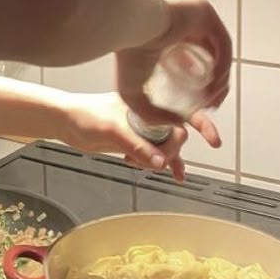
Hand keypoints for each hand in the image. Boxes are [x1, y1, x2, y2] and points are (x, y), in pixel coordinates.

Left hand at [57, 92, 220, 181]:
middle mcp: (150, 113)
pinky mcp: (137, 141)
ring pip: (168, 146)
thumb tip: (161, 162)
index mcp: (148, 101)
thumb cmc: (85, 116)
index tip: (214, 141)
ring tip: (153, 167)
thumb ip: (137, 146)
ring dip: (165, 160)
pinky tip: (175, 177)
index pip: (182, 110)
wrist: (66, 122)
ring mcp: (144, 128)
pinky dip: (167, 165)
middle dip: (171, 150)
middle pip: (177, 134)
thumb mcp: (111, 130)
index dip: (202, 123)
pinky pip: (158, 154)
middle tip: (152, 160)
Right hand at [116, 0, 231, 124]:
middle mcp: (185, 26)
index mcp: (169, 39)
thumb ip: (151, 115)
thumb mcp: (133, 95)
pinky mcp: (204, 12)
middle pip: (211, 60)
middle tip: (210, 107)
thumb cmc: (126, 55)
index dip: (203, 88)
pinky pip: (222, 42)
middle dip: (215, 87)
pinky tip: (213, 84)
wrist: (128, 29)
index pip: (195, 64)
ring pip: (219, 52)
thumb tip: (178, 123)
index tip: (202, 108)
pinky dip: (223, 65)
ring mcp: (196, 16)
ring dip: (220, 79)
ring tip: (210, 100)